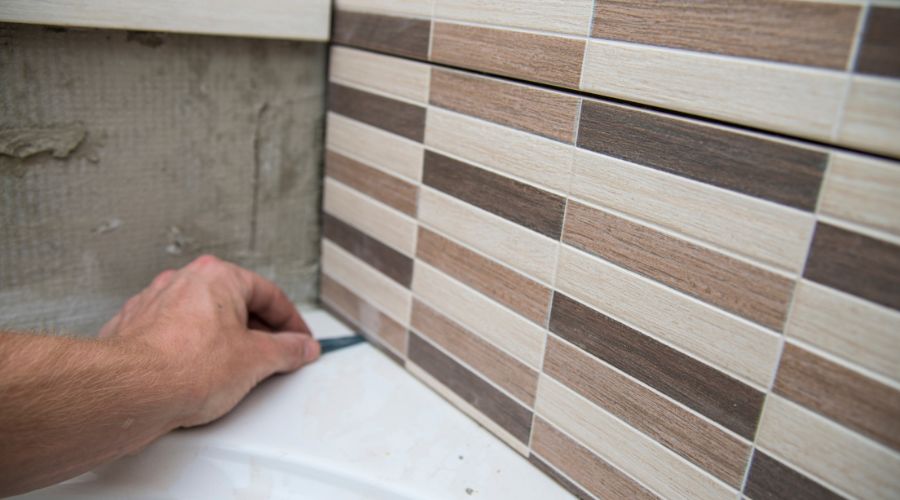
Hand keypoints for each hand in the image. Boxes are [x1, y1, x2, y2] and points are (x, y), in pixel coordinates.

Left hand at [98, 255, 319, 427]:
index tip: (299, 342)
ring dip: (222, 341)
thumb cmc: (184, 367)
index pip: (269, 295)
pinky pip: (174, 335)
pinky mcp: (133, 328)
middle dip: (256, 332)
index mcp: (218, 276)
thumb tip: (299, 347)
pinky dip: (190, 351)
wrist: (130, 390)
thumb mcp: (256, 360)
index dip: (291, 323)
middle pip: (234, 304)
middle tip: (272, 356)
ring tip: (232, 371)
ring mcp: (154, 303)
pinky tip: (197, 375)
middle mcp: (183, 281)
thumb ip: (286, 350)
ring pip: (202, 319)